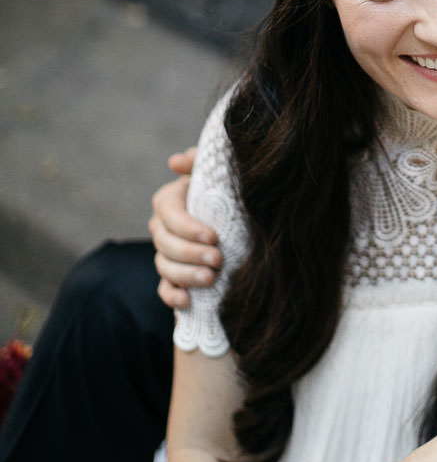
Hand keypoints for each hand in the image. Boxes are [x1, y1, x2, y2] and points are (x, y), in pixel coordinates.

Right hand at [150, 146, 220, 311]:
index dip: (187, 227)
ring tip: (210, 279)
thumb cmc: (232, 188)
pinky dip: (172, 296)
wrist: (248, 217)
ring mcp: (169, 253)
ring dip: (185, 275)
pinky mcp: (177, 276)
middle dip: (190, 253)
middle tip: (218, 260)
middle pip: (164, 243)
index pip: (168, 213)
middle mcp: (165, 227)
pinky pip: (165, 289)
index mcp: (172, 200)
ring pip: (164, 267)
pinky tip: (188, 301)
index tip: (213, 236)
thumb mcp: (221, 170)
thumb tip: (175, 162)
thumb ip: (200, 160)